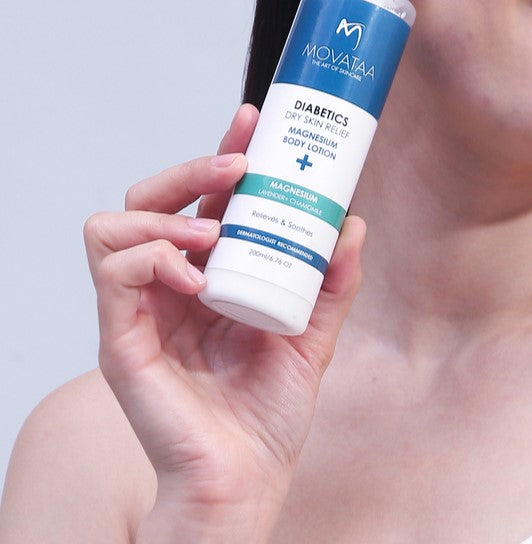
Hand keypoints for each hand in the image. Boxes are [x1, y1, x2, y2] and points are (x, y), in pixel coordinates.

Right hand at [84, 104, 364, 537]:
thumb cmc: (270, 408)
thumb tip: (353, 224)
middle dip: (191, 169)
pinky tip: (195, 278)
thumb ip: (334, 280)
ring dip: (167, 213)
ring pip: (116, 224)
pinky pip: (114, 274)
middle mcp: (170, 283)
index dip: (221, 154)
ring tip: (213, 236)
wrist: (249, 474)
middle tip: (236, 168)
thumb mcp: (315, 332)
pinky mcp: (121, 339)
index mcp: (210, 272)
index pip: (203, 199)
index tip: (251, 121)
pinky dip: (153, 259)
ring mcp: (142, 309)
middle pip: (151, 196)